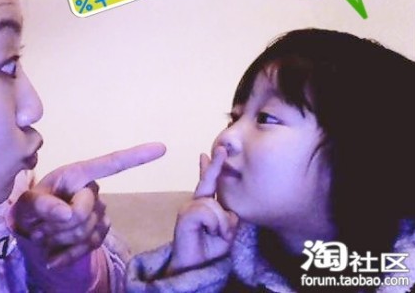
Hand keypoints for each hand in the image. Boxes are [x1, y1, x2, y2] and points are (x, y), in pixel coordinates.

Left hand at [12, 142, 165, 267]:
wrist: (32, 228)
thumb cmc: (31, 207)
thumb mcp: (25, 203)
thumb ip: (40, 204)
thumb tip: (68, 213)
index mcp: (78, 174)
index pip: (110, 164)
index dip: (136, 156)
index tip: (162, 147)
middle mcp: (94, 189)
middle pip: (83, 214)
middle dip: (56, 225)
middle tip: (37, 225)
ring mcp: (100, 211)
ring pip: (85, 232)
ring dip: (58, 239)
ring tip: (43, 234)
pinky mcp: (100, 231)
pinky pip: (90, 246)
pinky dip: (68, 254)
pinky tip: (53, 258)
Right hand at [167, 146, 238, 274]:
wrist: (195, 267)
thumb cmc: (210, 249)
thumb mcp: (227, 231)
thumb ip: (229, 217)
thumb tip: (229, 209)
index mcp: (205, 205)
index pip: (208, 182)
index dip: (211, 167)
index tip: (213, 152)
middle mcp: (195, 202)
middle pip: (208, 181)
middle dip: (215, 165)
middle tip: (222, 149)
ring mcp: (188, 207)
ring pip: (214, 203)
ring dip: (222, 223)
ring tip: (218, 235)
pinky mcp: (185, 215)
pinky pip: (207, 211)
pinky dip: (215, 224)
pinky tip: (210, 233)